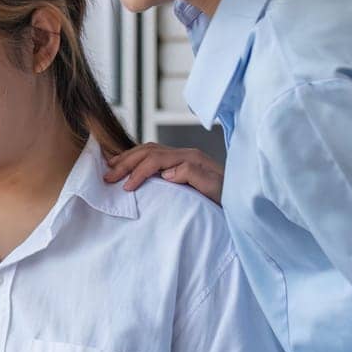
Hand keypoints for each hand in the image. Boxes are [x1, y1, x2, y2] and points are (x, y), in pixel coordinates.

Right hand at [105, 143, 223, 204]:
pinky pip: (152, 156)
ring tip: (110, 168)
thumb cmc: (230, 199)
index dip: (138, 171)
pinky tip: (126, 166)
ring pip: (148, 150)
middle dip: (126, 162)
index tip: (126, 187)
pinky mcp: (180, 165)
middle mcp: (185, 154)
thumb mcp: (215, 189)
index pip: (156, 158)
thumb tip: (167, 172)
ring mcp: (182, 158)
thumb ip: (193, 175)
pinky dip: (136, 159)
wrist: (244, 201)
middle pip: (148, 150)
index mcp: (191, 158)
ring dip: (128, 158)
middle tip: (107, 177)